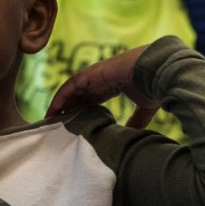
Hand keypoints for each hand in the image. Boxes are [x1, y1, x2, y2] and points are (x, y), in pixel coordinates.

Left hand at [45, 47, 160, 128]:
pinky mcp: (90, 74)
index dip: (80, 112)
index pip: (90, 100)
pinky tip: (54, 109)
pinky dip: (61, 97)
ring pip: (71, 91)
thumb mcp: (145, 107)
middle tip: (55, 126)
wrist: (155, 71)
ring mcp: (94, 75)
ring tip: (49, 120)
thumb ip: (138, 120)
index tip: (71, 125)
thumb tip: (133, 134)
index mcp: (111, 86)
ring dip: (60, 104)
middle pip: (77, 96)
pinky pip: (70, 86)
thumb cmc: (152, 86)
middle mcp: (100, 80)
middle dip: (66, 110)